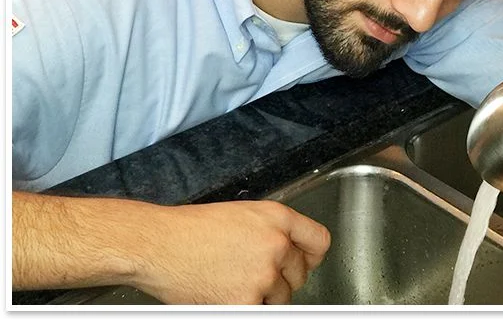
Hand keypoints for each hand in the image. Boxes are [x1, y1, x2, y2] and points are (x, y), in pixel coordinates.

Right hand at [133, 200, 330, 303]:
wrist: (159, 245)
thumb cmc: (191, 230)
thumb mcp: (242, 215)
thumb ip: (272, 231)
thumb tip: (293, 252)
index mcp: (277, 218)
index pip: (320, 241)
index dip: (311, 255)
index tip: (304, 261)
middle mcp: (276, 244)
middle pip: (300, 274)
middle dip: (282, 278)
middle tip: (251, 273)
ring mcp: (263, 276)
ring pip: (281, 298)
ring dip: (264, 296)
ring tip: (232, 280)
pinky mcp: (246, 303)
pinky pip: (260, 311)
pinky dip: (246, 307)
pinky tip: (225, 293)